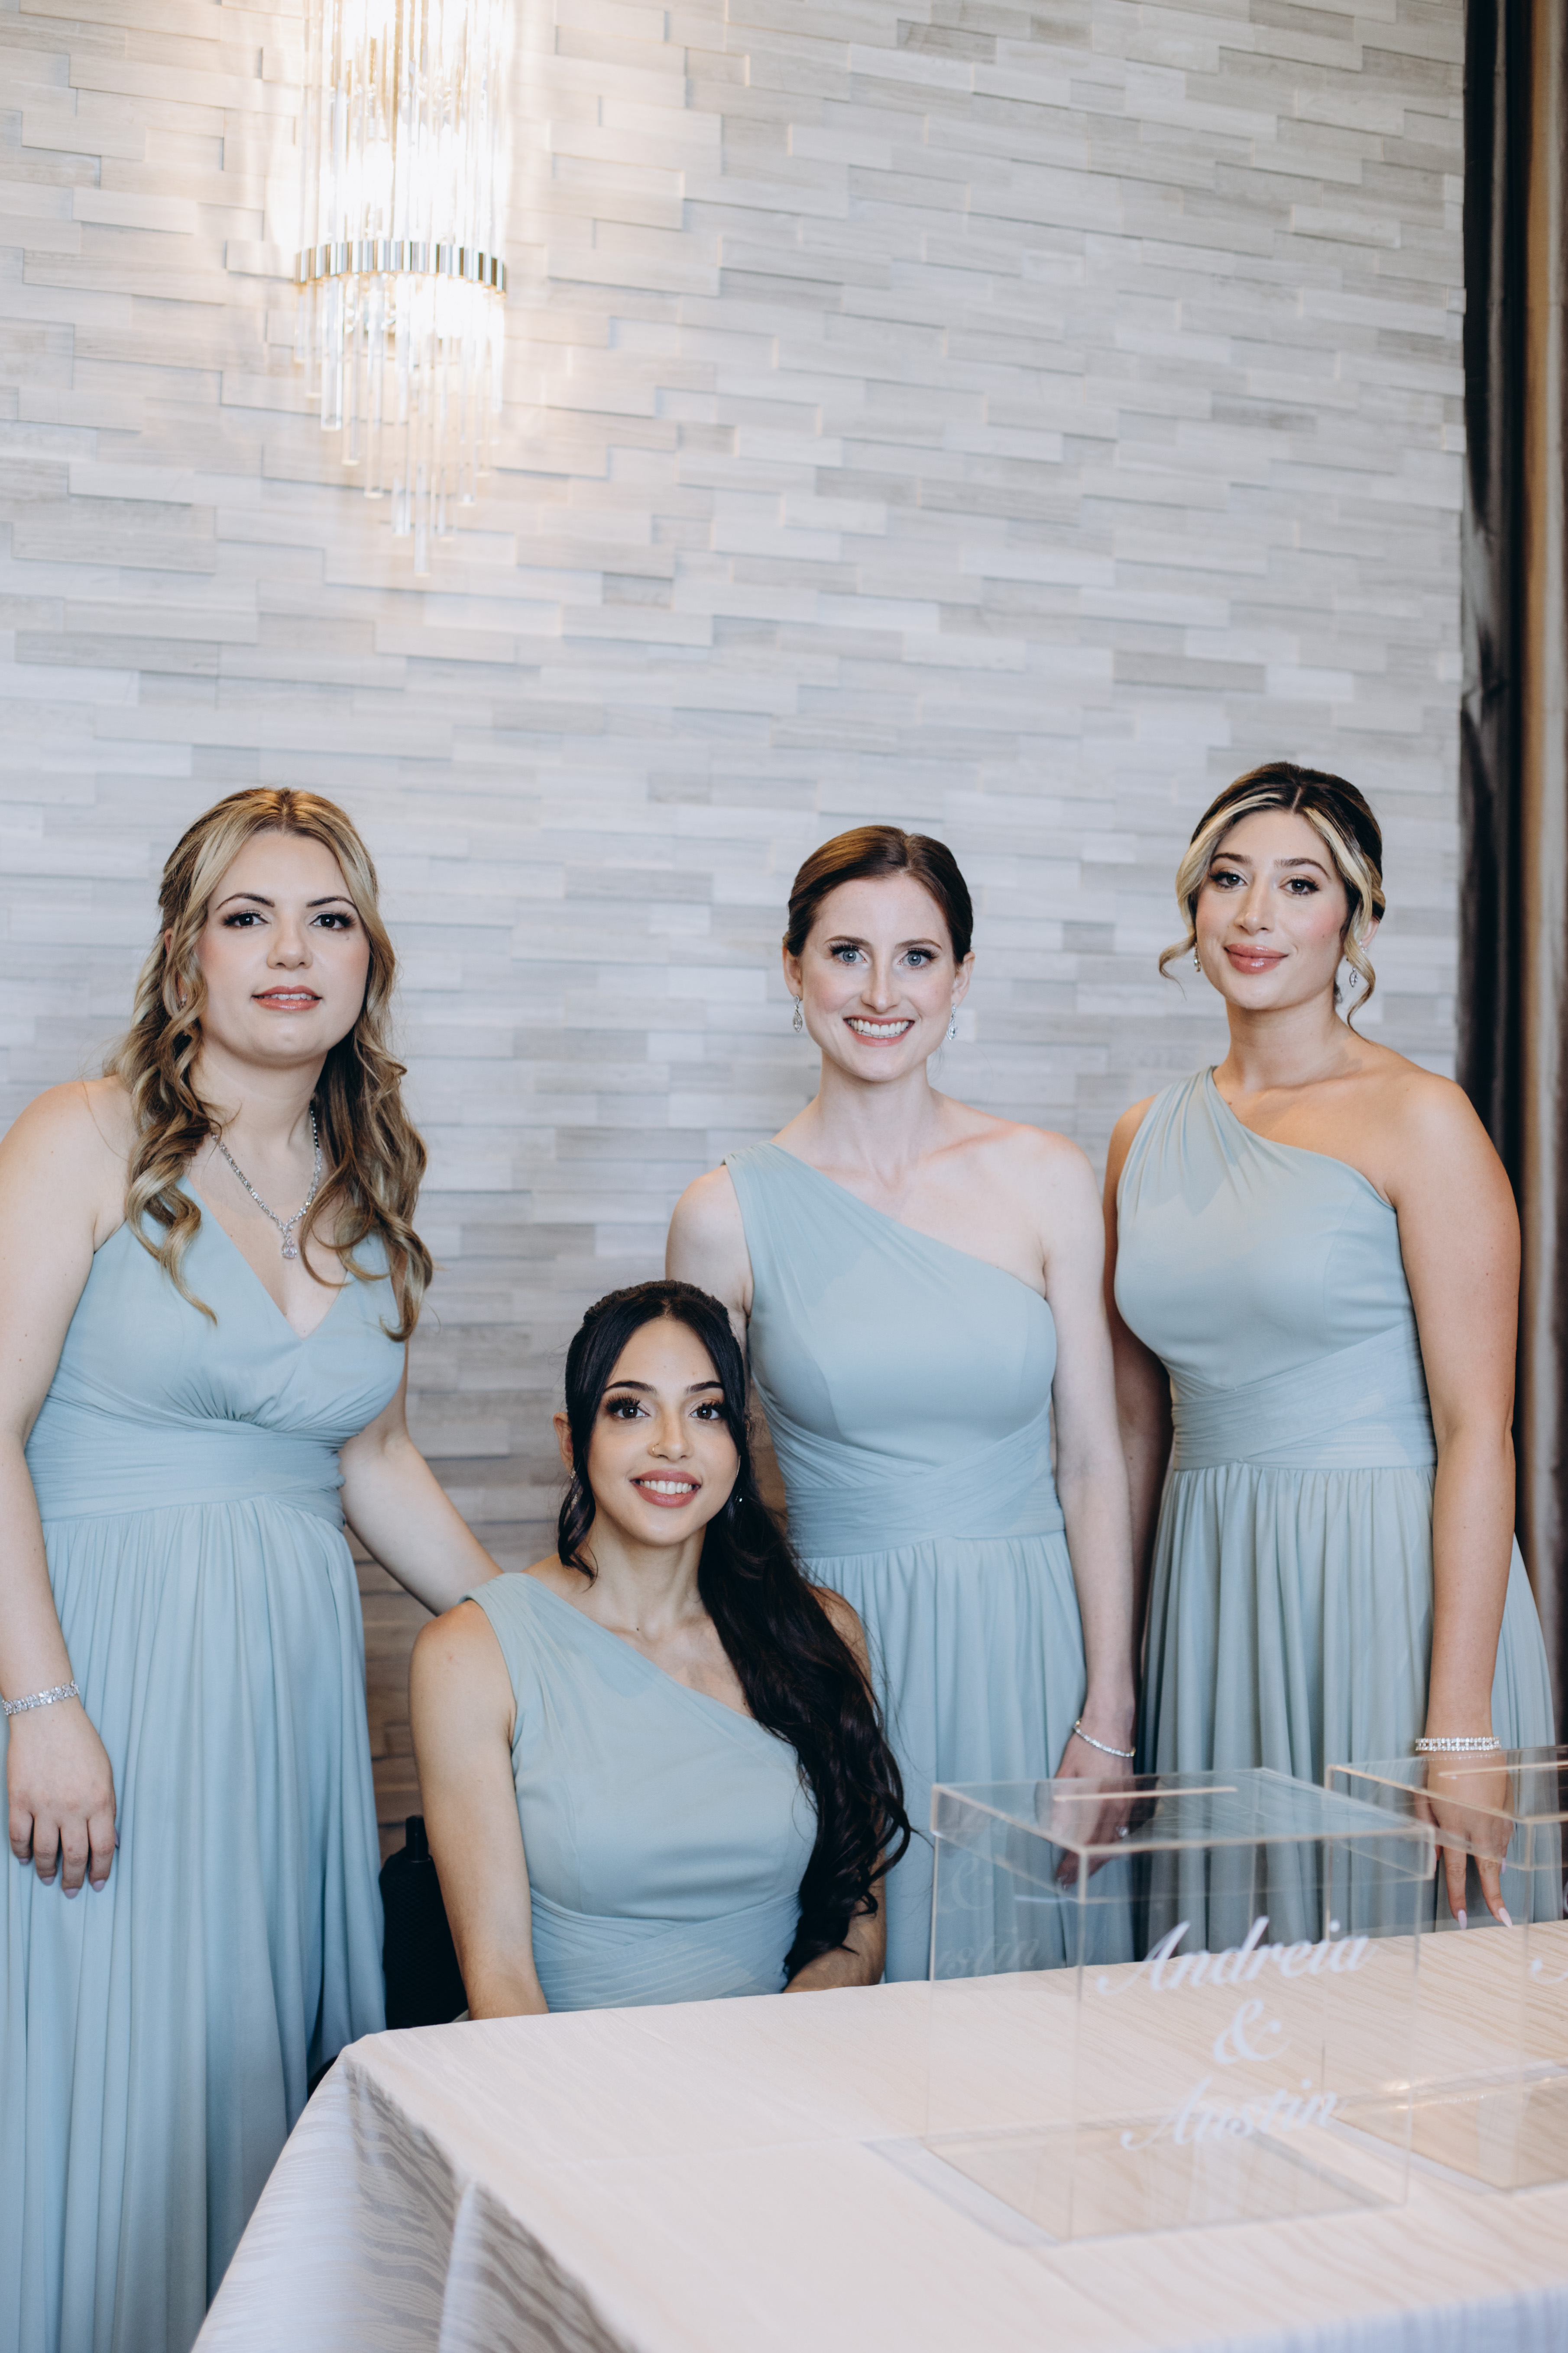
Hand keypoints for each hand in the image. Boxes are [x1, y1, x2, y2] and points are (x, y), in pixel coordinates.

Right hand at [6, 1699, 116, 1893]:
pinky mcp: (19, 1800)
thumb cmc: (81, 1742)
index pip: (104, 1847)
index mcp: (100, 1800)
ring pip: (45, 1852)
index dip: (101, 1870)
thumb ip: (106, 1807)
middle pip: (75, 1855)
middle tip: (72, 1891)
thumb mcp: (106, 1774)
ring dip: (47, 1870)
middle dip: (74, 1878)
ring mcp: (44, 1805)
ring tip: (48, 1879)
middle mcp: (73, 1807)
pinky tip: (25, 1859)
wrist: (48, 1716)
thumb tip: (108, 1840)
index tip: (97, 1883)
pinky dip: (21, 1852)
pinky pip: (19, 1836)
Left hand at [1051, 1710, 1136, 1883]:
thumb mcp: (1068, 1771)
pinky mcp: (1129, 1798)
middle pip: (1104, 1848)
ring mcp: (1126, 1803)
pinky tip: (1102, 1850)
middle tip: (1069, 1879)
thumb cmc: (1088, 1744)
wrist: (1111, 1724)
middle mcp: (1117, 1807)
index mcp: (1100, 1802)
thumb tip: (1053, 1830)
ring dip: (1099, 1858)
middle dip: (1086, 1867)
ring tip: (1083, 1869)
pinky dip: (1112, 1844)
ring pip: (1115, 1841)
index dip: (1073, 1861)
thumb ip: (1060, 1801)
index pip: (1087, 1842)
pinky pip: (1123, 1830)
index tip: (1062, 1873)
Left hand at [1416, 1751, 1513, 1927]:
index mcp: (1454, 1825)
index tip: (1461, 1918)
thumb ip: (1428, 1829)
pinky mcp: (1506, 1805)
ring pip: (1499, 1851)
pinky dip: (1502, 1847)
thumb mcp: (1422, 1798)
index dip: (1458, 1897)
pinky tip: (1499, 1856)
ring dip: (1496, 1870)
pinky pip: (1505, 1834)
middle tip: (1503, 1920)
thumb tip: (1438, 1856)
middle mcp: (1479, 1825)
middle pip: (1489, 1870)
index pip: (1457, 1871)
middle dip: (1495, 1898)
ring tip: (1495, 1889)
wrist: (1463, 1736)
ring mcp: (1496, 1815)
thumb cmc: (1436, 1764)